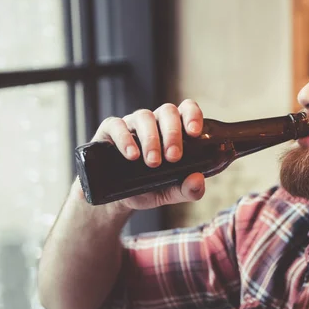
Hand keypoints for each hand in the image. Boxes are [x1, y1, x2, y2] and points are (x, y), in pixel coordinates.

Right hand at [88, 99, 205, 209]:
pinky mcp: (109, 131)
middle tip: (173, 157)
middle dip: (172, 133)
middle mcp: (155, 123)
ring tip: (153, 162)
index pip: (187, 109)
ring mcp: (132, 124)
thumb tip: (198, 180)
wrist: (118, 199)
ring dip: (151, 139)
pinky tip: (132, 155)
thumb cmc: (149, 188)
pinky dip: (125, 138)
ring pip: (144, 116)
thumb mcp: (171, 192)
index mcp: (174, 130)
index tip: (194, 133)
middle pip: (167, 111)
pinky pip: (117, 125)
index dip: (193, 115)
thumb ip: (188, 189)